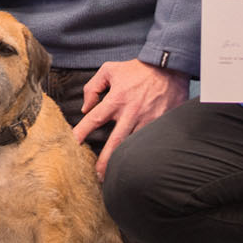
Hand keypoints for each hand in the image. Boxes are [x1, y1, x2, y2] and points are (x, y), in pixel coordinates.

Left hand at [74, 59, 188, 178]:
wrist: (169, 67)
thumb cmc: (138, 69)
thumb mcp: (109, 70)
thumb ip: (92, 87)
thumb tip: (85, 108)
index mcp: (116, 100)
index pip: (94, 120)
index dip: (81, 132)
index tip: (73, 144)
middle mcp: (130, 113)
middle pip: (114, 143)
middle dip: (105, 161)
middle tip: (97, 175)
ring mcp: (147, 120)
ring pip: (133, 146)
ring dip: (124, 161)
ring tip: (116, 175)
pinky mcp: (160, 123)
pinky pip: (150, 142)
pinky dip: (143, 154)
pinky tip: (138, 164)